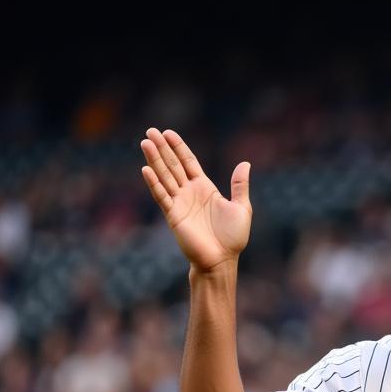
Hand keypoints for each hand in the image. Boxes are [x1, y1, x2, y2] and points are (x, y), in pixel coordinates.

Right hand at [140, 128, 251, 273]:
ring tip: (145, 143)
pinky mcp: (173, 215)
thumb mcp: (242, 208)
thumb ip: (240, 186)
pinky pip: (162, 197)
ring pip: (165, 177)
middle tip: (150, 131)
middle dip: (162, 148)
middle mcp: (189, 192)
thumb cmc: (233, 237)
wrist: (222, 260)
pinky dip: (154, 183)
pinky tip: (146, 169)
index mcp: (205, 188)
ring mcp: (180, 203)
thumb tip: (245, 163)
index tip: (168, 132)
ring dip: (155, 160)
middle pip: (173, 165)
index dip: (178, 147)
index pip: (188, 162)